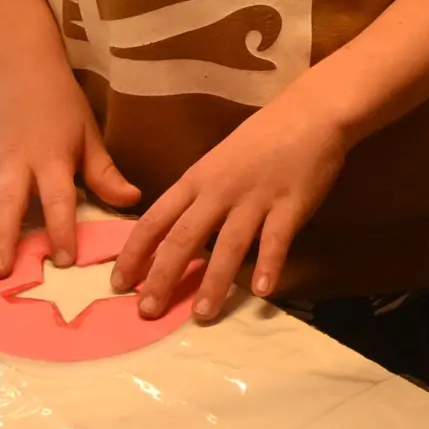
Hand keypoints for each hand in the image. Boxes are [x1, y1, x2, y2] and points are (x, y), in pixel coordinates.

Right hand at [0, 61, 138, 273]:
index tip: (63, 260)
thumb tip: (133, 201)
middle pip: (7, 203)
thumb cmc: (62, 105)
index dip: (62, 229)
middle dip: (3, 238)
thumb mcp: (89, 135)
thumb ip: (105, 174)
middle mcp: (16, 161)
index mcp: (51, 159)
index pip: (59, 199)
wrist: (23, 66)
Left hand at [107, 92, 346, 319]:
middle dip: (162, 277)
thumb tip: (179, 238)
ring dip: (214, 282)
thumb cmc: (262, 138)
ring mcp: (255, 198)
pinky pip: (276, 239)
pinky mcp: (290, 204)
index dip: (135, 253)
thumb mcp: (218, 163)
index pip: (155, 220)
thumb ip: (200, 198)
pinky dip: (268, 265)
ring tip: (202, 314)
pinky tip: (263, 292)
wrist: (309, 113)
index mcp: (197, 179)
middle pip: (184, 237)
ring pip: (228, 245)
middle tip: (147, 311)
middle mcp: (219, 191)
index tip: (119, 283)